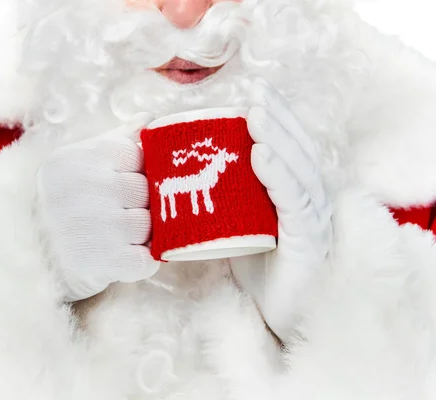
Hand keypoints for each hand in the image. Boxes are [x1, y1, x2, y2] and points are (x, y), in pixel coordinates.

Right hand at [37, 116, 159, 301]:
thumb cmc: (56, 201)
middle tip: (112, 213)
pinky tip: (117, 256)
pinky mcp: (105, 261)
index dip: (133, 172)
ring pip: (149, 225)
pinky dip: (139, 262)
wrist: (19, 253)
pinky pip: (146, 259)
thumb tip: (147, 119)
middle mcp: (91, 188)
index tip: (114, 184)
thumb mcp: (75, 161)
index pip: (138, 156)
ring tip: (111, 237)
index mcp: (83, 157)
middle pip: (146, 191)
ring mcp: (99, 227)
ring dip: (137, 235)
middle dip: (136, 204)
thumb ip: (115, 140)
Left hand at [230, 78, 332, 339]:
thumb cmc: (261, 268)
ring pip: (297, 171)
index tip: (255, 96)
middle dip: (277, 120)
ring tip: (256, 116)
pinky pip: (294, 203)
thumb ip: (228, 201)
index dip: (278, 120)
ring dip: (277, 140)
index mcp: (296, 193)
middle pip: (297, 151)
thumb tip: (188, 178)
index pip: (290, 149)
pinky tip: (261, 156)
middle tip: (256, 94)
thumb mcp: (241, 226)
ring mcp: (313, 219)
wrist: (282, 312)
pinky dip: (278, 176)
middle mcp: (310, 200)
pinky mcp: (308, 240)